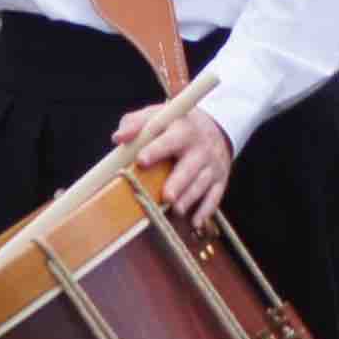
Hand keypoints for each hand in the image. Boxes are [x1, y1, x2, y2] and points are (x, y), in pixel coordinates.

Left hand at [116, 100, 236, 227]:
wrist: (215, 126)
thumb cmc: (174, 125)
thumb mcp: (156, 116)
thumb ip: (135, 124)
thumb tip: (118, 138)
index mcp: (182, 130)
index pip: (169, 140)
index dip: (156, 149)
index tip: (141, 160)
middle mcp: (200, 148)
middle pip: (190, 166)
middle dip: (179, 182)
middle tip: (167, 196)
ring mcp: (212, 165)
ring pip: (202, 183)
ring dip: (190, 198)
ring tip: (177, 210)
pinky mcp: (220, 179)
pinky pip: (215, 196)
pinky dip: (206, 210)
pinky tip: (195, 222)